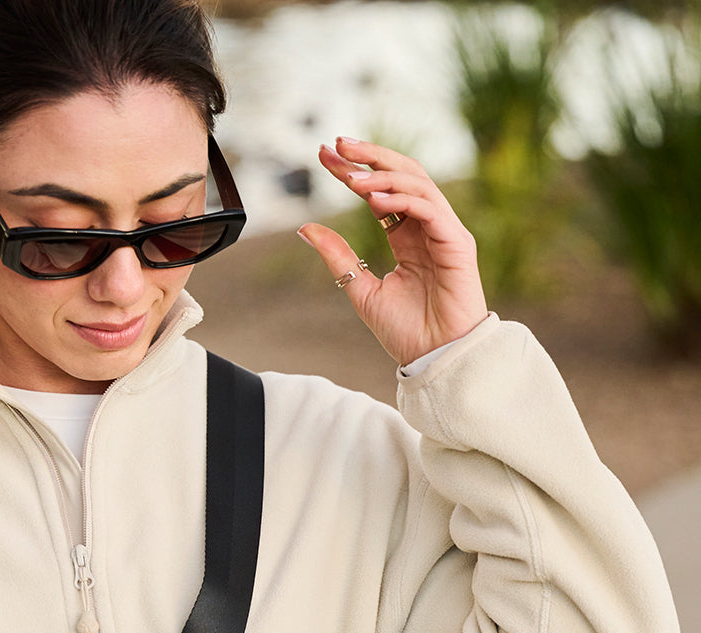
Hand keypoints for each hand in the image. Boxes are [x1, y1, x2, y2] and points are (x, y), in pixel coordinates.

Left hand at [298, 138, 487, 367]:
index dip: (353, 170)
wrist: (436, 358)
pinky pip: (430, 209)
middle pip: (401, 175)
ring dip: (382, 175)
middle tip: (337, 144)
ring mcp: (445, 232)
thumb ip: (337, 257)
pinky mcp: (458, 243)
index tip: (323, 154)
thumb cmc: (406, 331)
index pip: (379, 191)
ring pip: (417, 184)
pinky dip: (403, 199)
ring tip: (350, 176)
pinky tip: (374, 199)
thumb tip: (305, 228)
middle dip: (369, 156)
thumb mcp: (361, 289)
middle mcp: (428, 227)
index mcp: (407, 237)